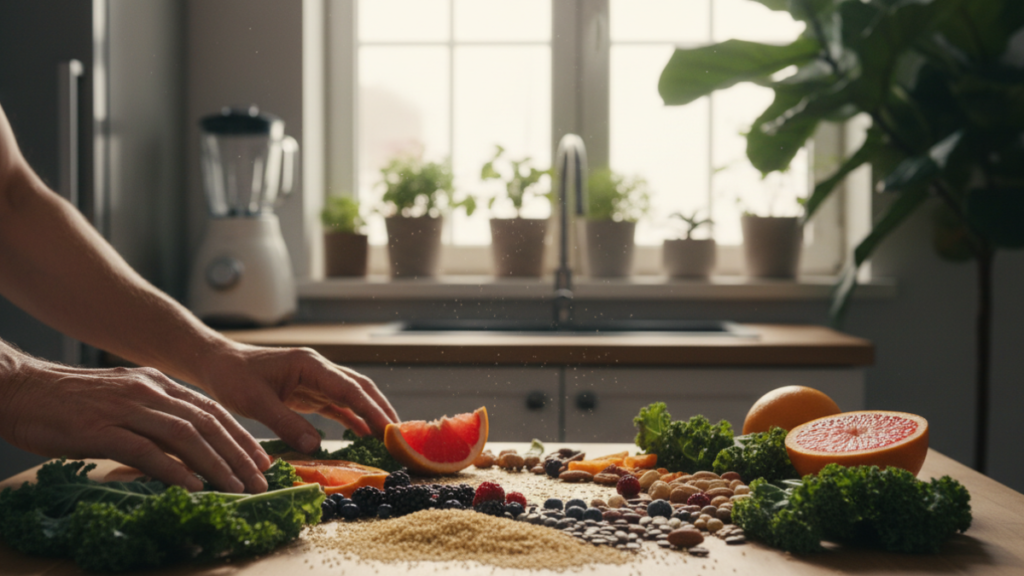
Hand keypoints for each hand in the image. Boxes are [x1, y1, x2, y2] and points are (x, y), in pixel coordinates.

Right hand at [0, 360, 270, 493]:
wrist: (22, 390)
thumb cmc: (71, 401)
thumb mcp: (124, 397)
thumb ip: (156, 413)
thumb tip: (186, 442)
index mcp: (157, 383)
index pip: (211, 409)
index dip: (240, 436)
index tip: (261, 460)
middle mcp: (148, 391)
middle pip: (207, 423)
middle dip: (238, 453)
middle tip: (260, 480)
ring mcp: (125, 409)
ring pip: (185, 436)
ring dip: (216, 464)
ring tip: (237, 487)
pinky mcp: (100, 430)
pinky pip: (146, 451)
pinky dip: (174, 469)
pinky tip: (193, 486)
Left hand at [195, 344, 398, 452]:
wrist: (217, 364)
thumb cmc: (233, 377)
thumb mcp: (256, 402)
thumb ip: (286, 423)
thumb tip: (315, 447)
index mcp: (310, 365)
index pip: (350, 389)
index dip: (372, 409)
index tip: (389, 429)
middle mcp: (318, 369)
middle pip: (360, 388)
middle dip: (381, 410)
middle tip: (399, 435)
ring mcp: (315, 379)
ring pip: (352, 396)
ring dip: (371, 413)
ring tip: (388, 436)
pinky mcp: (308, 391)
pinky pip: (337, 405)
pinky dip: (352, 417)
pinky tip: (364, 433)